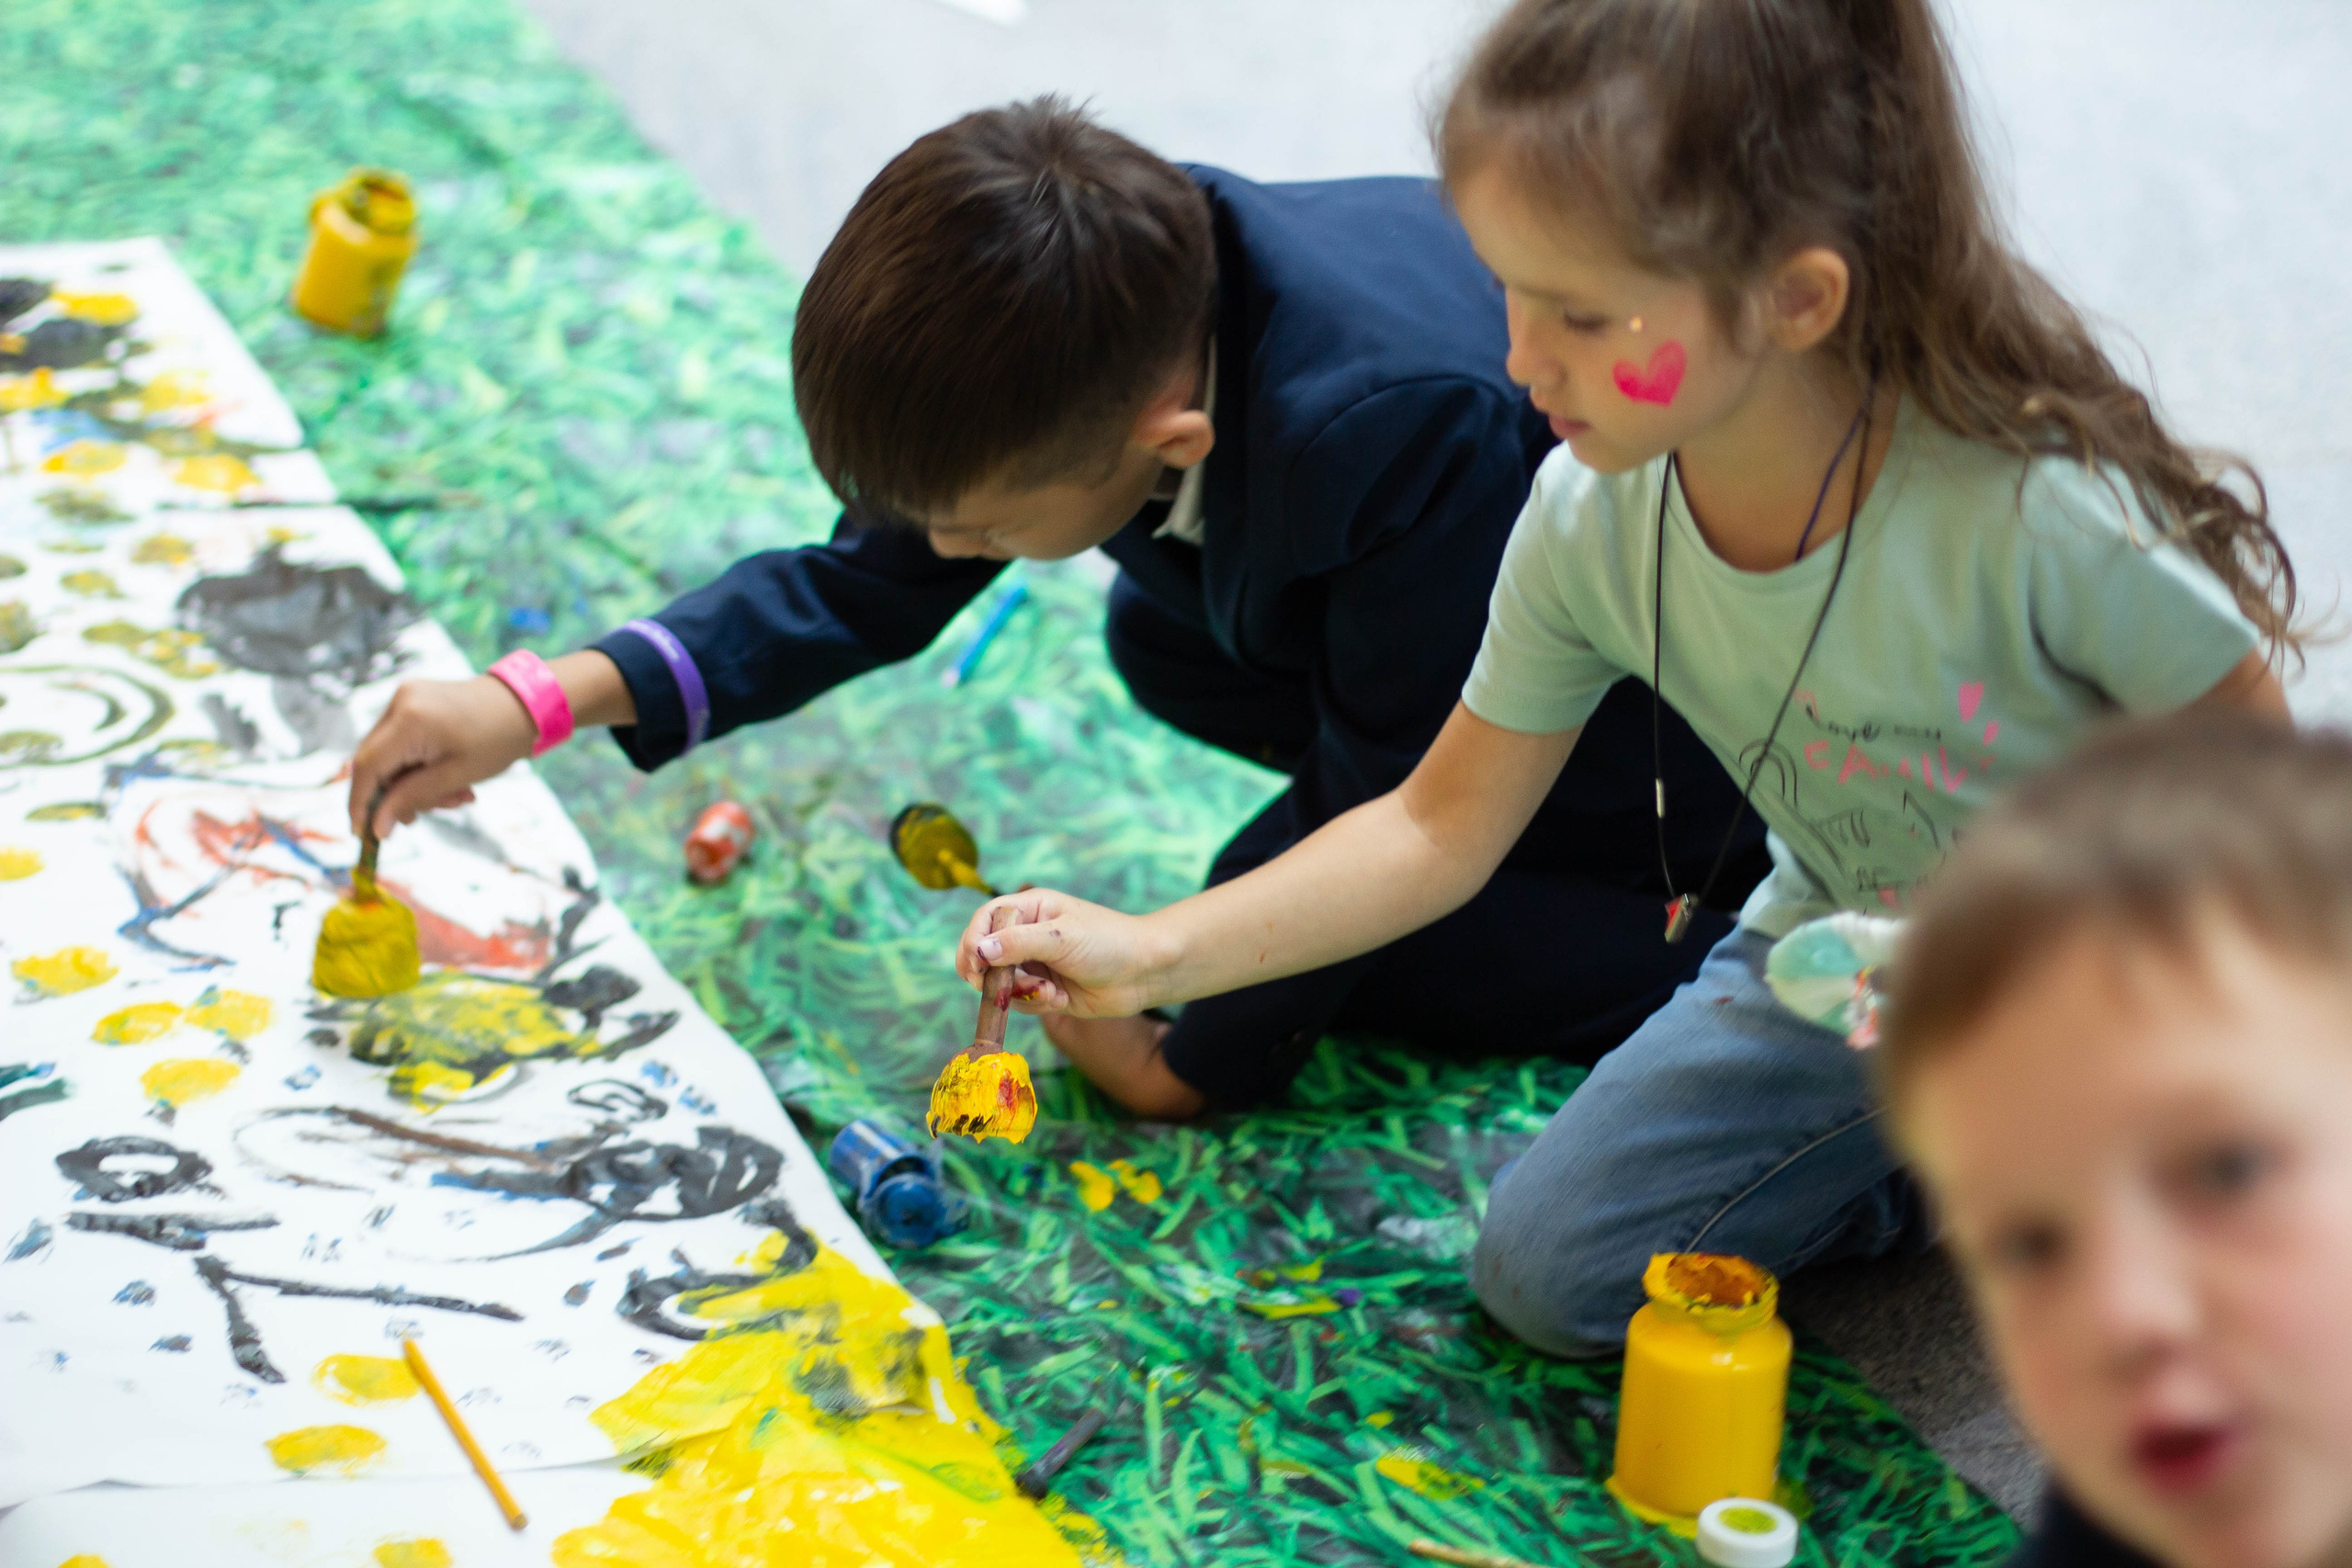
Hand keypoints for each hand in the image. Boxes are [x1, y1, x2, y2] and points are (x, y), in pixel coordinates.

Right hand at [348, 675, 536, 838]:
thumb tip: (376, 828)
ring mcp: (404, 698)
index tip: (364, 833)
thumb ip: (412, 799)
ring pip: (388, 755)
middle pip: (374, 761)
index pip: (367, 766)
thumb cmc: (498, 740)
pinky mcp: (412, 701)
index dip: (360, 802)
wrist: (524, 704)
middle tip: (419, 818)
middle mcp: (399, 703)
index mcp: (410, 719)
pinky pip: (400, 742)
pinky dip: (417, 766)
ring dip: (412, 784)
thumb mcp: (456, 777)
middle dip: (393, 795)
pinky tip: (446, 780)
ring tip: (453, 797)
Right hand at [954, 888, 1167, 1018]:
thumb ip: (1017, 943)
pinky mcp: (1045, 990)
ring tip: (1049, 991)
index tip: (975, 964)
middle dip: (991, 975)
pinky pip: (1021, 1001)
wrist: (1144, 973)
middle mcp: (1028, 935)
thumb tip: (979, 950)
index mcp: (1031, 909)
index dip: (973, 941)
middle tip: (996, 989)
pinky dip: (1036, 1003)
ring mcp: (1036, 964)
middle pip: (985, 954)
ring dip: (1020, 992)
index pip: (985, 920)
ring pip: (1001, 983)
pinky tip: (1061, 999)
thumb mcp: (1060, 937)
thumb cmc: (1107, 943)